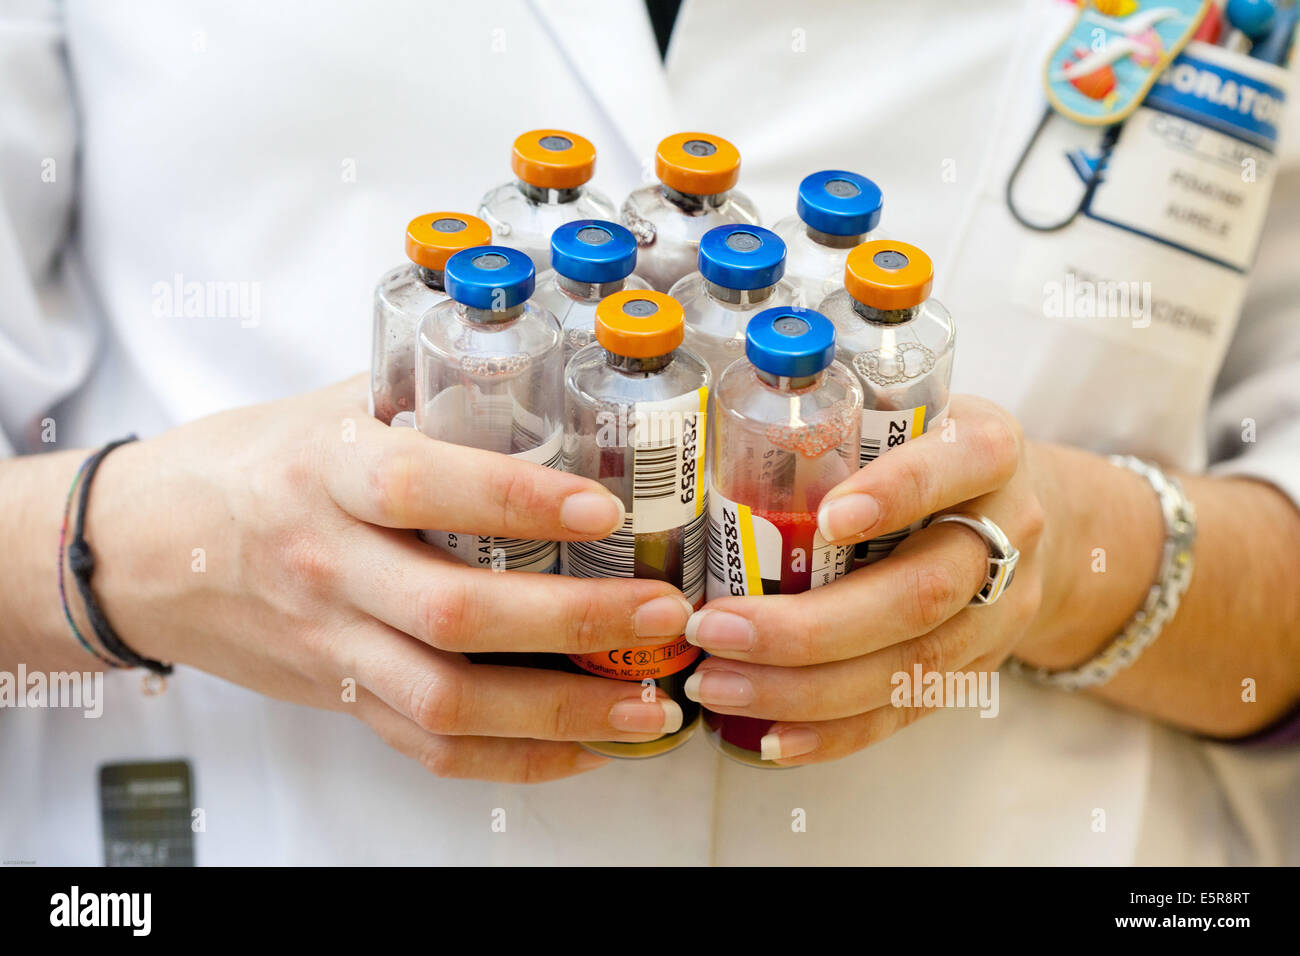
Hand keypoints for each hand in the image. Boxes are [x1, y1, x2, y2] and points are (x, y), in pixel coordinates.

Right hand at [80, 375, 694, 781]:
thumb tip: (547, 384)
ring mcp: (331, 642)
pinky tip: (584, 747)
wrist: (145, 549)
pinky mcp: (339, 696)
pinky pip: (427, 747)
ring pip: (446, 699)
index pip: (419, 485)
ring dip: (559, 713)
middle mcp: (326, 563)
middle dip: (573, 621)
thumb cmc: (253, 464)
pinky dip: (514, 757)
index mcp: (325, 471)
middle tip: (661, 614)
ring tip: (644, 706)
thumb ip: (425, 398)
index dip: (515, 498)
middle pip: (453, 613)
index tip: (604, 507)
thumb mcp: (329, 407)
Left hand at [682, 395, 1048, 764]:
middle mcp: (1007, 534)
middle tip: (717, 629)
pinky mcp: (975, 669)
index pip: (958, 464)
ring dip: (804, 689)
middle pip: (920, 593)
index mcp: (987, 452)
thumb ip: (836, 424)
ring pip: (908, 666)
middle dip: (810, 626)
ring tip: (718, 684)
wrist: (1028, 517)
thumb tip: (704, 445)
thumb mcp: (906, 412)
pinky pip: (905, 712)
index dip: (897, 493)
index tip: (828, 517)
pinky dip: (834, 732)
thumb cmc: (931, 453)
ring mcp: (997, 613)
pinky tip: (770, 736)